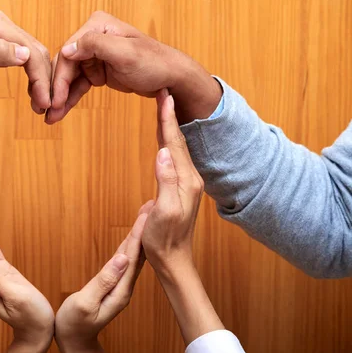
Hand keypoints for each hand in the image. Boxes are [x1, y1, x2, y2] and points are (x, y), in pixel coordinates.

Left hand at [0, 9, 51, 112]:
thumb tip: (25, 53)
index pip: (30, 49)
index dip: (41, 77)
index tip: (44, 101)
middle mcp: (1, 24)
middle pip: (36, 51)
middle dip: (44, 79)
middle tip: (45, 106)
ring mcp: (1, 35)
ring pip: (33, 56)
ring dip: (41, 80)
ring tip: (40, 103)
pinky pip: (24, 60)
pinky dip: (32, 76)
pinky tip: (33, 92)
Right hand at [47, 11, 221, 123]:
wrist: (171, 78)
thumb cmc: (154, 63)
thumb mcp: (126, 53)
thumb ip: (95, 46)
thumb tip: (66, 50)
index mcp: (97, 26)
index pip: (69, 52)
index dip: (59, 78)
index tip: (53, 99)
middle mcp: (92, 37)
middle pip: (65, 65)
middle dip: (56, 90)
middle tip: (47, 111)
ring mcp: (94, 54)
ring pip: (69, 78)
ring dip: (60, 98)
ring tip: (51, 117)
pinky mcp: (97, 70)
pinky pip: (78, 85)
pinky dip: (70, 98)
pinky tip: (60, 112)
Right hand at [55, 211, 147, 352]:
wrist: (75, 343)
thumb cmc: (74, 324)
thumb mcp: (86, 303)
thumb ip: (103, 281)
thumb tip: (121, 258)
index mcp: (120, 290)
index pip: (132, 257)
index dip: (139, 235)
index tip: (146, 215)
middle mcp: (124, 286)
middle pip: (137, 253)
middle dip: (144, 229)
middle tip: (151, 207)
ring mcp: (120, 286)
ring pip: (132, 255)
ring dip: (138, 235)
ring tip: (145, 215)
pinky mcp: (113, 285)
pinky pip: (124, 261)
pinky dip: (128, 245)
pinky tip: (131, 237)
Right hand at [140, 89, 203, 275]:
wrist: (172, 260)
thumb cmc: (163, 240)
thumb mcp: (163, 212)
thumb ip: (165, 182)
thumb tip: (162, 152)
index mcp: (185, 181)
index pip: (174, 143)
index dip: (167, 119)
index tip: (164, 97)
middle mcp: (189, 178)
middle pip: (178, 141)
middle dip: (170, 116)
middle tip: (164, 92)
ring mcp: (185, 183)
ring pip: (176, 147)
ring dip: (169, 126)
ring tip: (163, 108)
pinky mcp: (178, 188)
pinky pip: (173, 157)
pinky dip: (167, 141)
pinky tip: (163, 139)